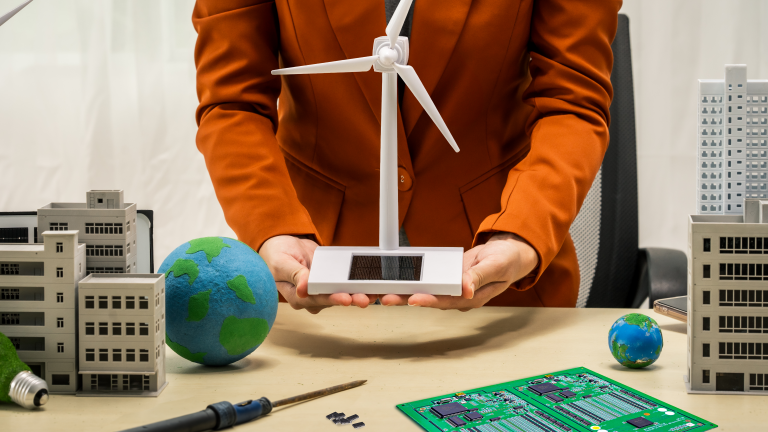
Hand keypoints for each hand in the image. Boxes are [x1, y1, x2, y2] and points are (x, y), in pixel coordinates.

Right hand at [259, 235, 376, 313]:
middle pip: (334, 300)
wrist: (283, 246)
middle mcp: (311, 297)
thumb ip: (295, 274)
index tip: (345, 298)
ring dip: (358, 293)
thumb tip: (303, 289)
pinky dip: (357, 283)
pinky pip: (344, 283)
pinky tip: (370, 283)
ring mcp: (322, 290)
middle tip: (365, 298)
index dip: (332, 299)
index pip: (317, 300)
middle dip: (351, 299)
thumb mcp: (282, 263)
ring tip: (373, 292)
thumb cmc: (276, 256)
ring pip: (342, 294)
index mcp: (297, 296)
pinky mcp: (330, 282)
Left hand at [380, 233, 538, 309]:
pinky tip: (399, 278)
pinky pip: (430, 279)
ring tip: (385, 291)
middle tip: (387, 298)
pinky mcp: (448, 277)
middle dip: (407, 299)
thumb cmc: (507, 261)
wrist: (509, 253)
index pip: (446, 301)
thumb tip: (466, 289)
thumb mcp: (496, 265)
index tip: (412, 299)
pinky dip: (415, 279)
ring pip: (427, 290)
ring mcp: (453, 288)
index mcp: (472, 297)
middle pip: (430, 299)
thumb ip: (480, 277)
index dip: (428, 301)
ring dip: (406, 291)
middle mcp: (459, 296)